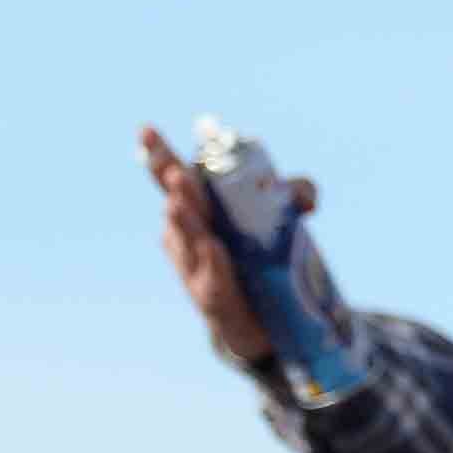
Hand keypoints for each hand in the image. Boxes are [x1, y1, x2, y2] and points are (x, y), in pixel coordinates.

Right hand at [137, 124, 298, 367]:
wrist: (264, 323)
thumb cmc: (258, 261)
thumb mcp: (279, 222)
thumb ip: (293, 197)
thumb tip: (307, 200)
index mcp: (198, 212)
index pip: (173, 180)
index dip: (158, 156)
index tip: (145, 130)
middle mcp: (189, 238)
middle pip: (178, 208)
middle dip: (175, 189)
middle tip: (175, 171)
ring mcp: (196, 269)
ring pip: (189, 243)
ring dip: (186, 222)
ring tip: (178, 201)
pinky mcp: (214, 300)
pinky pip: (212, 280)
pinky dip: (212, 264)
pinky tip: (214, 248)